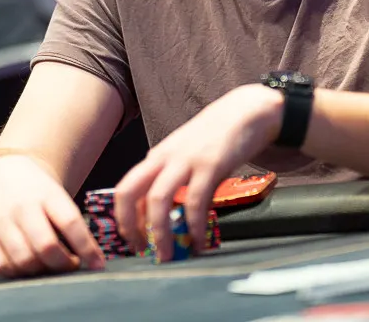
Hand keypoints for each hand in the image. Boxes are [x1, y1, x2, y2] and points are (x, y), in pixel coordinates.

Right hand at [0, 153, 105, 277]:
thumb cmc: (35, 190)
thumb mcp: (56, 195)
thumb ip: (70, 223)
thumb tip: (92, 258)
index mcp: (46, 194)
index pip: (70, 222)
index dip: (87, 248)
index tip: (97, 263)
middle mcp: (22, 208)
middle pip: (46, 246)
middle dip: (64, 264)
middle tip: (71, 265)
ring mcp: (1, 223)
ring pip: (24, 260)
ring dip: (42, 272)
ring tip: (50, 266)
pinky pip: (0, 265)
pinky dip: (16, 273)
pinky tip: (26, 268)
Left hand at [114, 84, 282, 261]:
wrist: (245, 111)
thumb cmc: (214, 137)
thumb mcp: (183, 155)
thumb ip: (171, 178)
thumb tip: (162, 214)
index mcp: (155, 158)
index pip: (125, 189)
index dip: (123, 218)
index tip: (132, 241)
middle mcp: (164, 158)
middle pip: (130, 192)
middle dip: (131, 226)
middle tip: (143, 252)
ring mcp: (185, 160)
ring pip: (158, 200)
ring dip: (159, 233)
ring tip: (168, 256)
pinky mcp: (210, 165)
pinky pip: (196, 203)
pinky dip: (194, 227)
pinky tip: (199, 242)